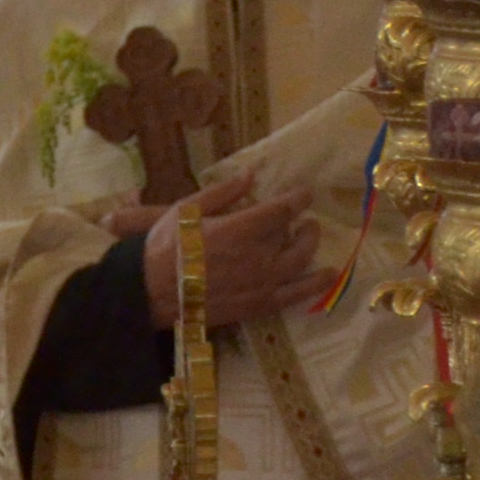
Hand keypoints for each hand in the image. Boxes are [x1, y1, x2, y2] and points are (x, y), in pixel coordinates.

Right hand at [134, 173, 319, 326]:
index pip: (284, 209)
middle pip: (298, 236)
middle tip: (305, 221)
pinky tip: (328, 275)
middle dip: (306, 225)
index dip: (299, 198)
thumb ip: (223, 192)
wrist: (150, 293)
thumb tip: (250, 175)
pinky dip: (316, 284)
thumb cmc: (165, 247)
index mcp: (241, 228)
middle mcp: (259, 255)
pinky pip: (297, 294)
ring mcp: (262, 282)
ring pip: (302, 262)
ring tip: (309, 240)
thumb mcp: (187, 209)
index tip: (305, 193)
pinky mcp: (260, 304)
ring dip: (311, 247)